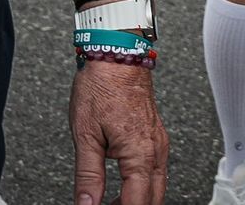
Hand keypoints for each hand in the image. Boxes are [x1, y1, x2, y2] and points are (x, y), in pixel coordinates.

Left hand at [70, 59, 167, 204]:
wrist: (117, 55)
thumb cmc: (102, 86)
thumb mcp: (85, 136)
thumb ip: (88, 176)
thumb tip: (86, 203)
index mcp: (140, 154)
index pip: (136, 203)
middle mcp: (155, 150)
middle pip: (153, 200)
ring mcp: (159, 142)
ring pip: (157, 187)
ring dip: (137, 200)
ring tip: (109, 203)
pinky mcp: (156, 135)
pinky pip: (156, 171)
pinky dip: (142, 185)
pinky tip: (123, 185)